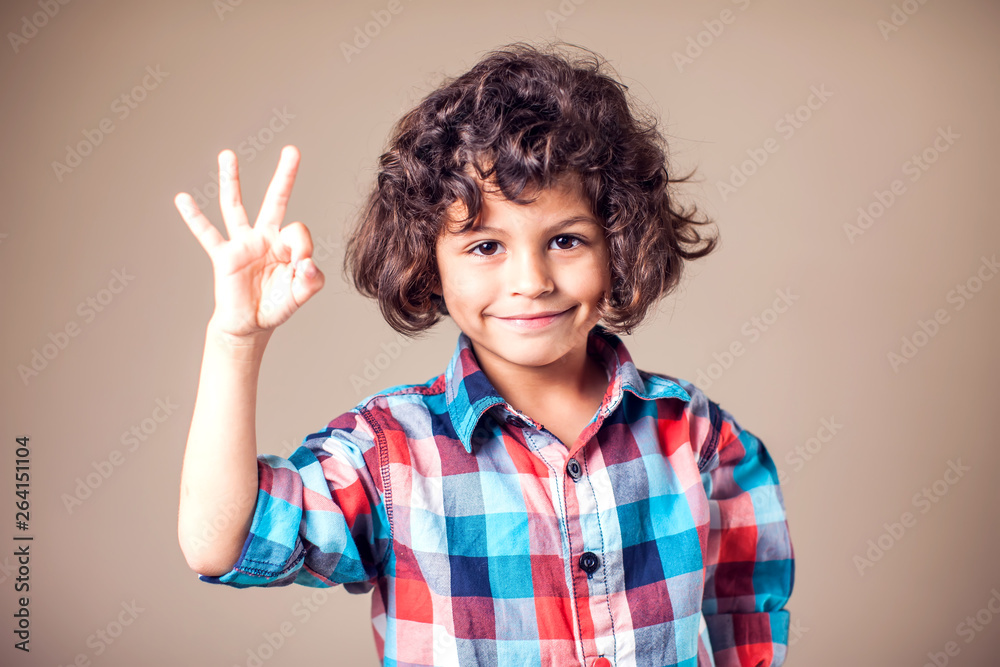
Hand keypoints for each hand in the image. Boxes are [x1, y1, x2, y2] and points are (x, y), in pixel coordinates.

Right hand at [175, 145, 324, 341]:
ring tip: (228, 154)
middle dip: (285, 176)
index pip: (297, 230)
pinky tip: (182, 199)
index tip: (301, 266)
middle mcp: (264, 237)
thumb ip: (311, 280)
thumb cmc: (275, 306)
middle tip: (293, 150)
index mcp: (286, 244)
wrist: (250, 325)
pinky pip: (207, 233)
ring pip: (235, 206)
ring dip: (232, 180)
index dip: (301, 246)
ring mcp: (242, 243)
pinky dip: (194, 217)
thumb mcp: (300, 295)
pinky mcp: (224, 256)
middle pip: (275, 199)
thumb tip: (308, 263)